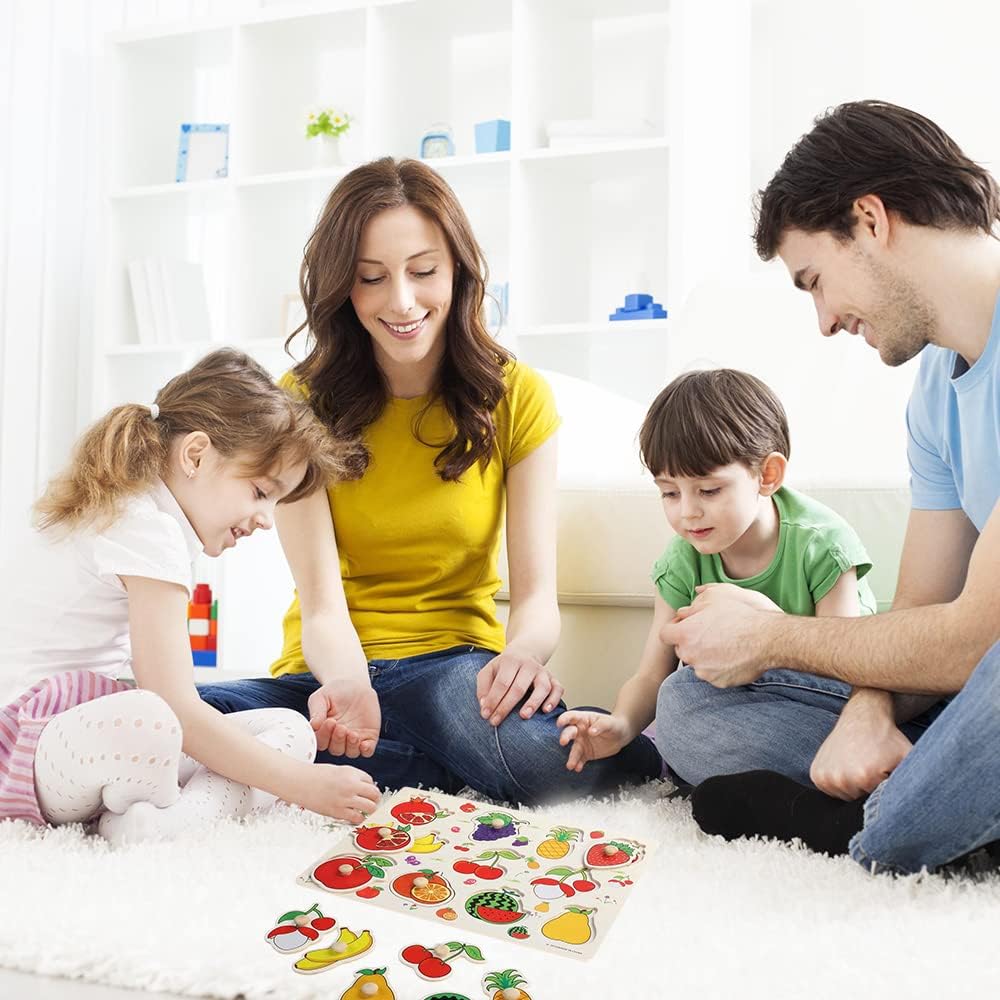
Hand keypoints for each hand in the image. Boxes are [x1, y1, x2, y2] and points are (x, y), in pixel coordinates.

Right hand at [298, 763, 380, 821]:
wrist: (300, 782)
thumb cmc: (316, 775)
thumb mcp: (338, 770)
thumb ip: (352, 778)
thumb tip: (364, 787)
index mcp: (351, 772)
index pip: (370, 781)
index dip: (369, 787)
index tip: (367, 791)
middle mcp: (351, 785)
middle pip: (375, 794)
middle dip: (375, 799)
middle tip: (372, 802)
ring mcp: (345, 799)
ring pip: (370, 807)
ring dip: (370, 810)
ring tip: (365, 810)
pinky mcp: (338, 811)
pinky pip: (357, 818)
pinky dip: (358, 818)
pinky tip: (354, 816)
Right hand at [307, 678, 380, 756]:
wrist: (355, 685)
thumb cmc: (334, 691)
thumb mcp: (321, 697)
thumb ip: (316, 710)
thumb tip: (313, 725)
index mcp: (324, 732)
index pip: (321, 742)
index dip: (325, 735)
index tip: (330, 721)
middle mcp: (338, 739)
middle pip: (335, 749)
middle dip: (337, 739)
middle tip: (340, 727)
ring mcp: (353, 739)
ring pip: (350, 752)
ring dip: (350, 745)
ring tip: (351, 733)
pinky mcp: (369, 737)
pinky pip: (367, 751)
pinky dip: (366, 750)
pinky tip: (364, 744)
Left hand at [476, 650, 563, 726]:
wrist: (524, 653)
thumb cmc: (504, 667)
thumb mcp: (489, 671)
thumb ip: (483, 687)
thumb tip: (484, 705)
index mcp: (510, 661)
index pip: (502, 683)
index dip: (493, 700)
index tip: (486, 715)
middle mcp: (528, 665)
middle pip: (519, 687)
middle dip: (506, 706)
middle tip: (496, 721)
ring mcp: (543, 672)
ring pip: (542, 687)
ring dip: (533, 703)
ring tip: (524, 715)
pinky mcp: (553, 679)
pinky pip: (558, 689)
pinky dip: (554, 700)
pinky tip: (546, 710)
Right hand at [557, 711, 631, 771]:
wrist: (620, 736)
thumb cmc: (613, 725)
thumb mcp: (609, 723)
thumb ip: (600, 726)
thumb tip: (591, 731)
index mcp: (583, 719)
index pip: (571, 716)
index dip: (564, 719)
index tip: (559, 723)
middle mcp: (579, 731)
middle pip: (569, 732)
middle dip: (565, 737)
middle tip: (563, 742)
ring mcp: (582, 743)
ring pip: (574, 749)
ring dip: (572, 757)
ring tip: (570, 765)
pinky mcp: (586, 753)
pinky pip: (580, 759)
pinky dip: (578, 764)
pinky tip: (578, 768)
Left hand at [661, 587, 776, 687]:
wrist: (767, 639)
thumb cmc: (742, 615)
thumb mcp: (716, 597)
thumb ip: (695, 603)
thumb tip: (685, 609)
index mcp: (685, 634)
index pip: (665, 634)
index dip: (675, 628)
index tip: (686, 625)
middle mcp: (691, 655)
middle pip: (681, 649)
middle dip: (690, 642)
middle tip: (709, 633)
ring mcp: (704, 671)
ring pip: (697, 663)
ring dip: (705, 655)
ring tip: (724, 643)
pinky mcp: (718, 682)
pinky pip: (713, 674)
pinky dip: (719, 667)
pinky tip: (733, 655)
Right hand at [810, 693, 912, 799]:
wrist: (863, 716)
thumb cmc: (888, 740)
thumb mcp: (909, 758)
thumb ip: (920, 781)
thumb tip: (930, 804)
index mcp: (865, 777)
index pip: (877, 802)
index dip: (883, 789)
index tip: (885, 772)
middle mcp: (842, 778)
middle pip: (859, 802)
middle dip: (868, 790)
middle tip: (872, 768)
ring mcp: (826, 776)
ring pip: (845, 797)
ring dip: (853, 788)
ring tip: (859, 766)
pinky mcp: (816, 774)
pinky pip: (830, 790)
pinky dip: (838, 782)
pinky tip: (846, 765)